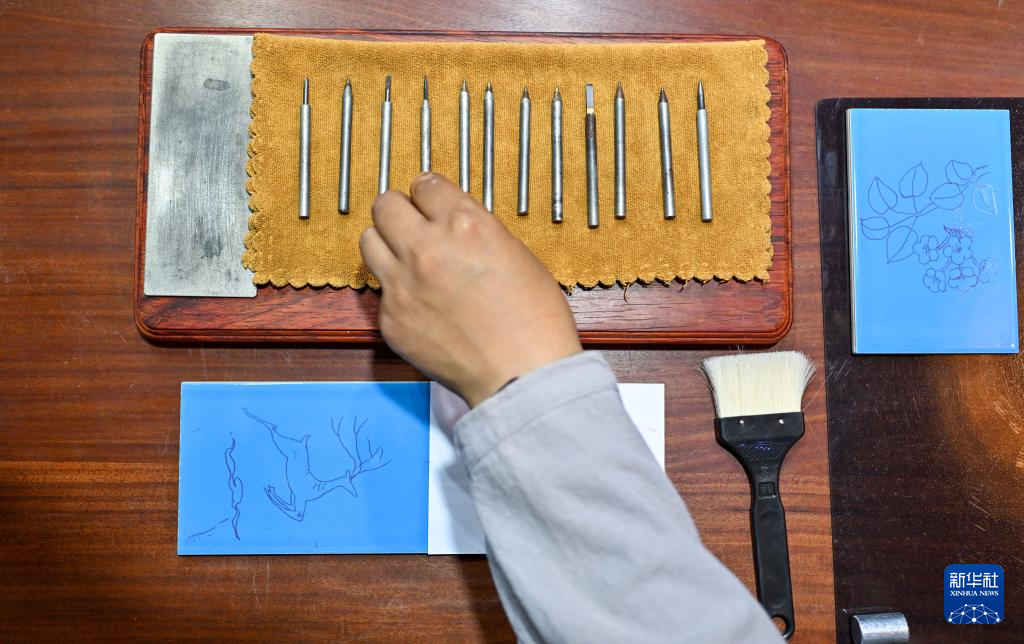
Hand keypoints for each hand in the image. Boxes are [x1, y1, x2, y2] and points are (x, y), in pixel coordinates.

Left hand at [360, 173, 581, 406]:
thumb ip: (478, 230)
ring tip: (406, 257)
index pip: (425, 184)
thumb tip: (454, 224)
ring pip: (368, 240)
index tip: (432, 202)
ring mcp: (402, 285)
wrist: (521, 375)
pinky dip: (397, 291)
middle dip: (401, 210)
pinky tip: (422, 303)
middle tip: (413, 224)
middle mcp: (426, 248)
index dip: (430, 193)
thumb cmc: (534, 320)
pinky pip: (381, 290)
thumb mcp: (517, 254)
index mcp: (464, 225)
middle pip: (385, 205)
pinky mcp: (391, 318)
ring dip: (387, 243)